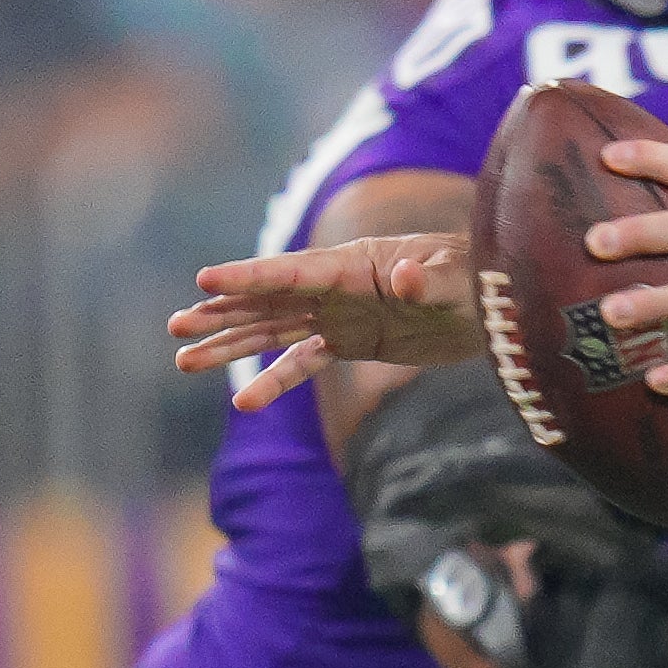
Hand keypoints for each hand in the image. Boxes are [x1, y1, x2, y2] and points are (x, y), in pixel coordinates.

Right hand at [171, 234, 481, 409]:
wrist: (492, 302)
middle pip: (267, 301)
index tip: (204, 282)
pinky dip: (274, 381)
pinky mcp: (351, 342)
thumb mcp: (454, 279)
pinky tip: (242, 402)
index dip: (249, 277)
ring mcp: (339, 315)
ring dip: (230, 345)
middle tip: (175, 326)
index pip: (290, 272)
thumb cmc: (474, 278)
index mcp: (352, 265)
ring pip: (272, 331)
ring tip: (184, 360)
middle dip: (221, 314)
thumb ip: (426, 281)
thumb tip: (405, 279)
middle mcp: (335, 288)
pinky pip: (303, 363)